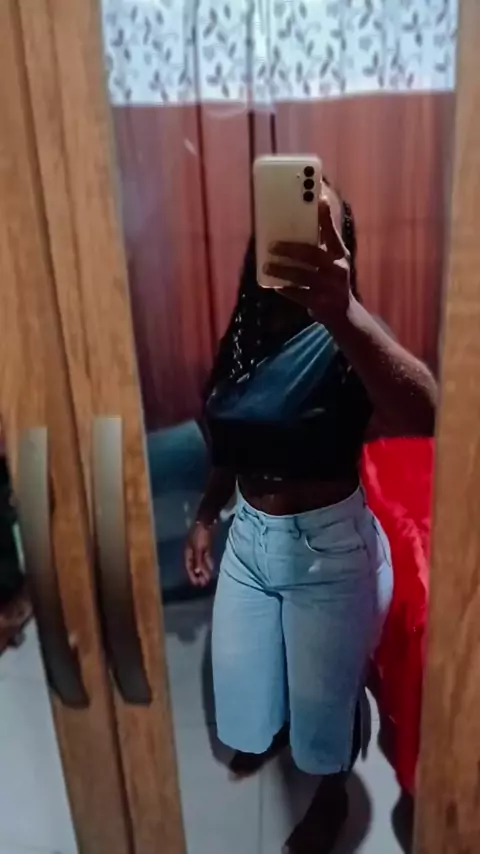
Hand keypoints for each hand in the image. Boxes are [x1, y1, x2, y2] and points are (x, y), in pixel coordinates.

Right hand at [185, 520, 214, 586]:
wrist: (207, 520)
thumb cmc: (201, 534)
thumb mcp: (200, 548)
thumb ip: (199, 561)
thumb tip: (198, 573)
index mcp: (188, 551)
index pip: (189, 566)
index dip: (192, 576)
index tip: (197, 584)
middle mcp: (192, 550)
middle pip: (194, 565)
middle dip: (198, 575)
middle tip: (204, 584)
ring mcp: (199, 547)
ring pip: (201, 562)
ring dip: (204, 570)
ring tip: (208, 579)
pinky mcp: (206, 545)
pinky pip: (206, 557)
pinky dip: (208, 563)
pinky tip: (212, 569)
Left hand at [263, 197, 351, 326]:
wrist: (343, 314)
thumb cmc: (332, 281)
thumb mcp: (333, 262)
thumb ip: (320, 247)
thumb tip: (294, 228)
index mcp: (341, 255)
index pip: (332, 233)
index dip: (325, 217)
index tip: (318, 200)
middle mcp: (338, 269)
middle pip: (312, 255)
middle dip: (290, 249)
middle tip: (271, 246)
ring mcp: (330, 288)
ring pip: (302, 276)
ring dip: (282, 271)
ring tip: (267, 267)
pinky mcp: (321, 304)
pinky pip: (299, 295)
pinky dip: (286, 290)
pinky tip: (276, 286)